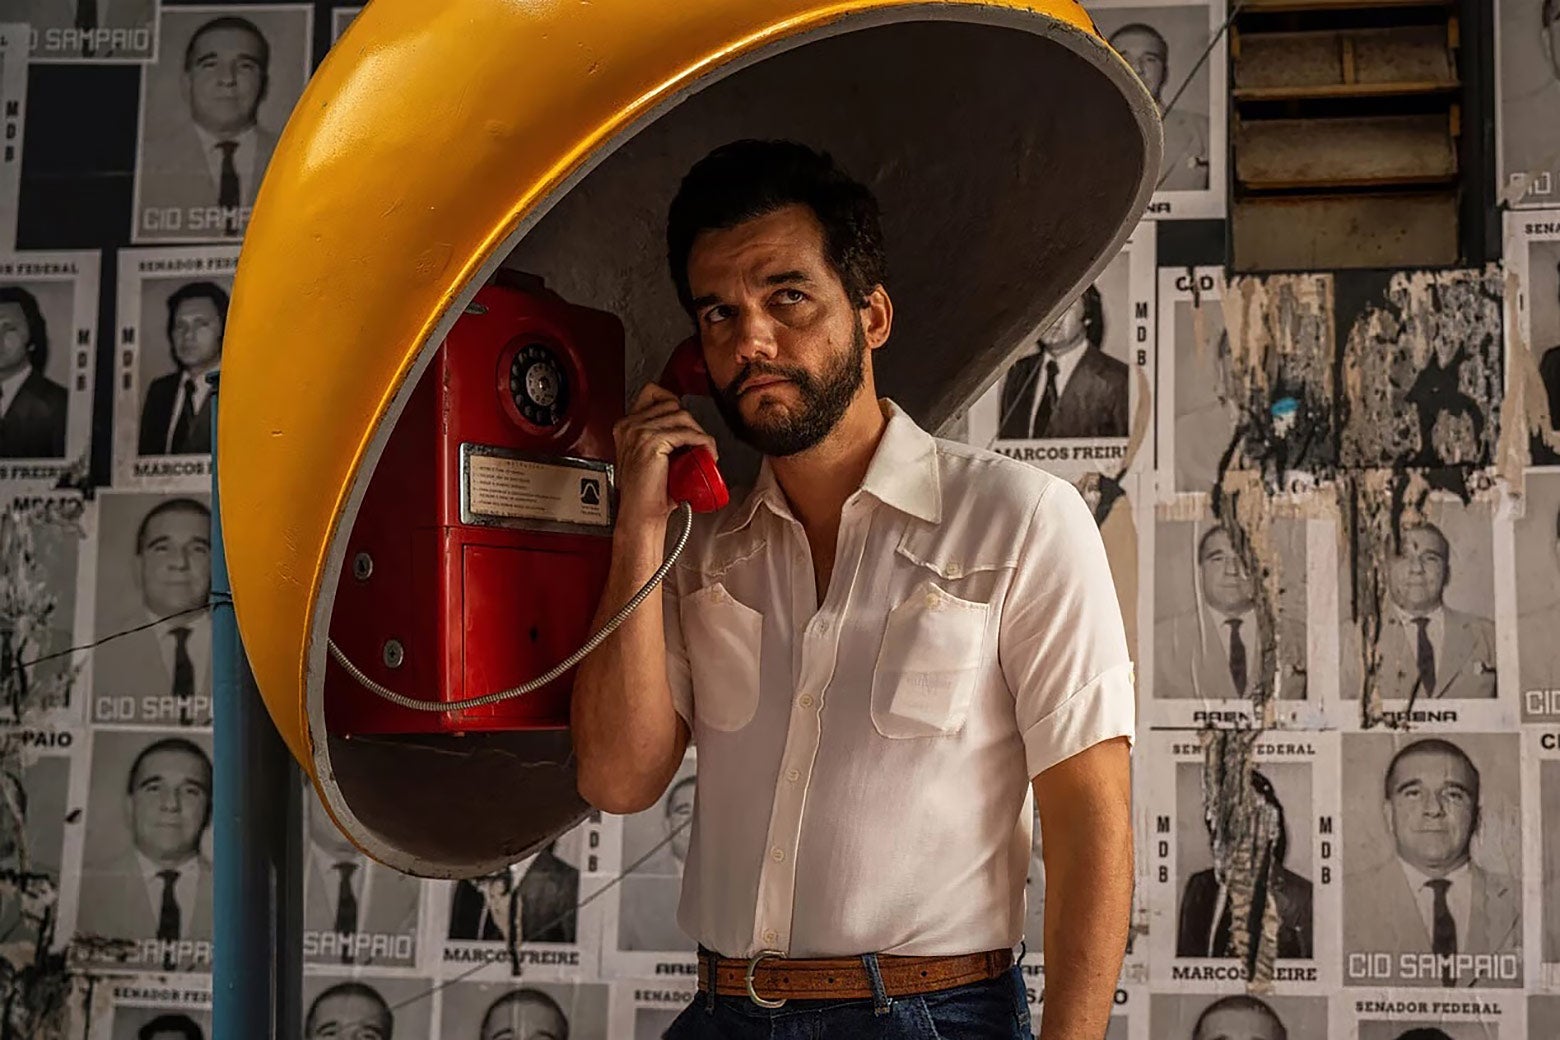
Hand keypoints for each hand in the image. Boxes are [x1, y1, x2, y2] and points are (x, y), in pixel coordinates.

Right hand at [612, 383, 718, 530]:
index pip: (652, 392)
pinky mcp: (652, 442)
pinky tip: (708, 454)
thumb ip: (658, 437)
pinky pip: (687, 433)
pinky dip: (703, 442)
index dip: (674, 402)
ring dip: (699, 432)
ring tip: (705, 450)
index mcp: (625, 426)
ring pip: (682, 416)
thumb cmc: (648, 492)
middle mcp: (629, 425)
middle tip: (698, 442)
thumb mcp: (649, 456)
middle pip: (671, 404)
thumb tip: (686, 428)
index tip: (687, 420)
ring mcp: (639, 432)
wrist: (641, 514)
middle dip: (691, 421)